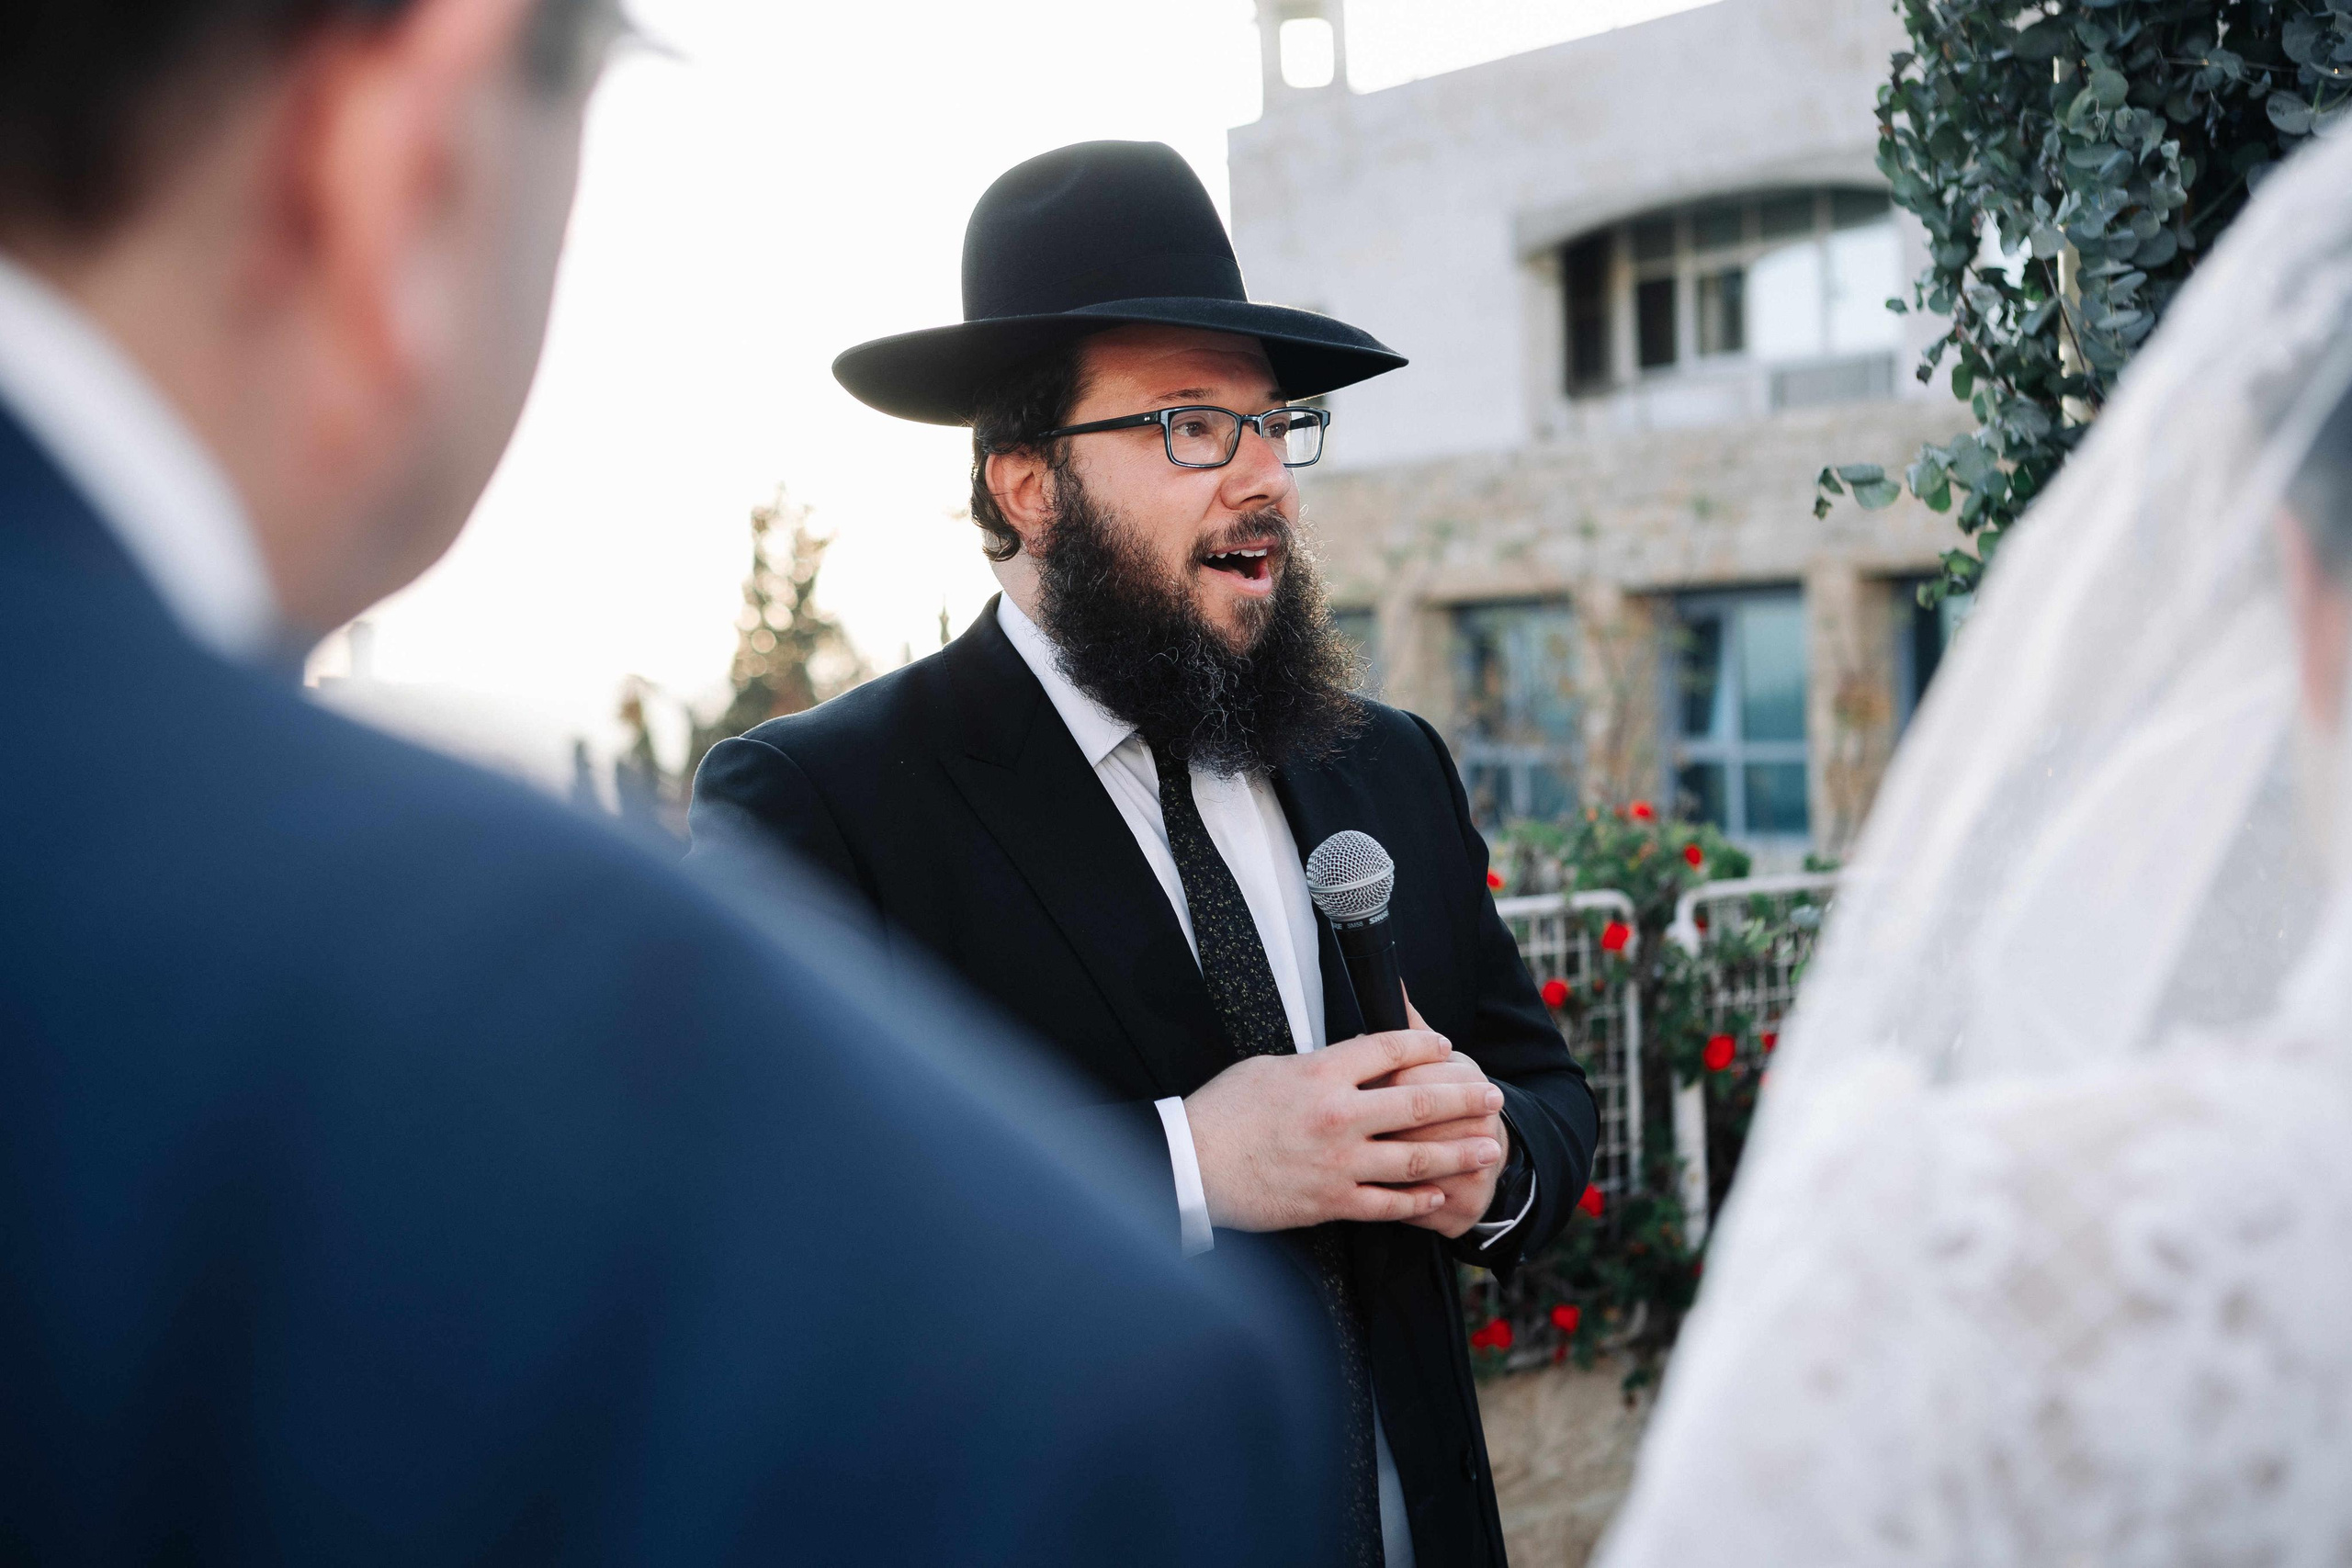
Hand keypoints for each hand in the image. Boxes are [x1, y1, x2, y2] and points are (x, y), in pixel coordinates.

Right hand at [1185, 1026, 1505, 1232]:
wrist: (1193, 1166)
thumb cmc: (1222, 1112)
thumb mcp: (1268, 1068)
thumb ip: (1315, 1067)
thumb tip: (1345, 1062)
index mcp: (1321, 1074)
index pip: (1388, 1049)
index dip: (1424, 1046)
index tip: (1446, 1046)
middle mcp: (1339, 1116)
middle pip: (1417, 1104)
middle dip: (1462, 1099)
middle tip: (1491, 1097)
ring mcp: (1338, 1163)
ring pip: (1414, 1159)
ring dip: (1457, 1153)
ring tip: (1488, 1148)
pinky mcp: (1331, 1202)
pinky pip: (1387, 1205)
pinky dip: (1417, 1201)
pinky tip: (1440, 1194)